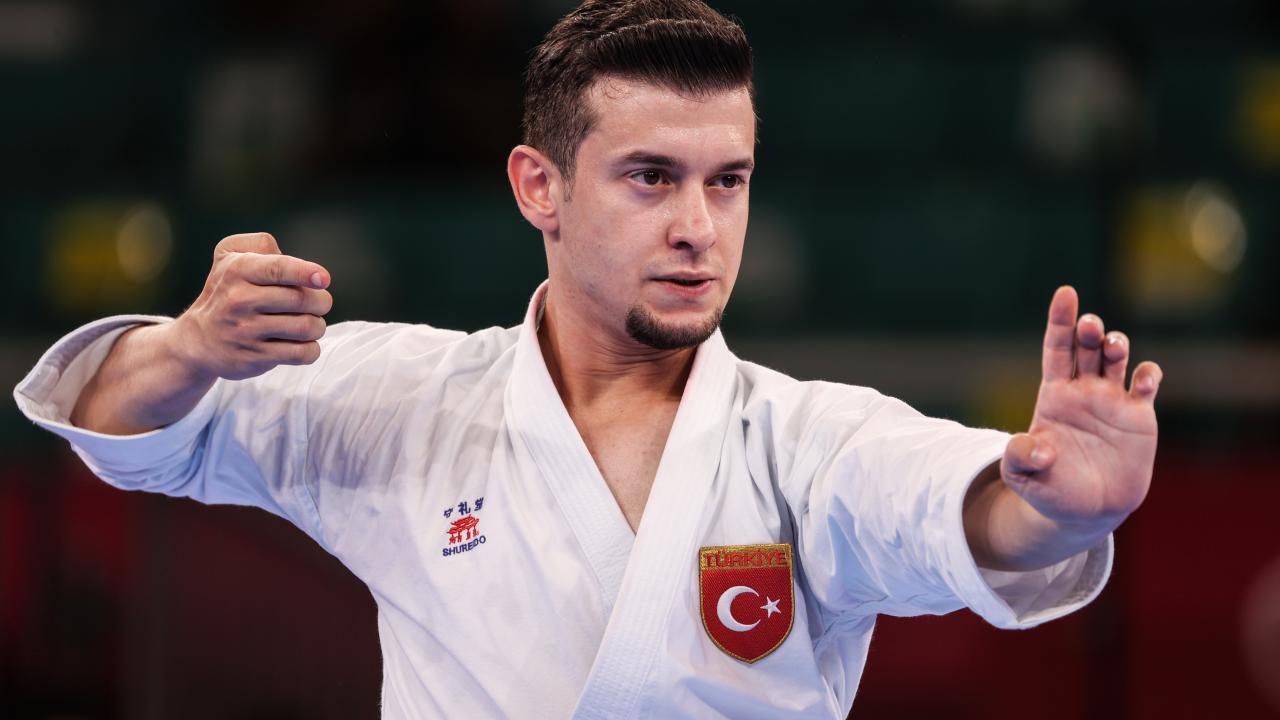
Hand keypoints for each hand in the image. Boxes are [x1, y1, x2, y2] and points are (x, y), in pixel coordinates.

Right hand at [170, 233, 332, 380]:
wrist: (198, 339)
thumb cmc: (227, 290)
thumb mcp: (230, 255)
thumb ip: (260, 245)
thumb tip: (296, 261)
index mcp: (238, 270)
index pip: (278, 268)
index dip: (305, 272)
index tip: (323, 278)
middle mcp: (240, 300)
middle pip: (301, 299)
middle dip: (321, 301)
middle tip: (317, 303)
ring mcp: (246, 331)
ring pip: (306, 327)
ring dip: (317, 325)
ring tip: (309, 323)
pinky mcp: (255, 357)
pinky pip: (301, 353)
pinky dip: (311, 349)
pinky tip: (303, 342)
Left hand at [1000, 286, 1162, 533]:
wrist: (1085, 512)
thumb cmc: (1049, 488)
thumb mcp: (1022, 476)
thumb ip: (1020, 458)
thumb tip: (1039, 449)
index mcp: (1054, 395)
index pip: (1057, 348)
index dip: (1060, 320)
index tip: (1066, 293)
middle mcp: (1084, 391)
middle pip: (1088, 347)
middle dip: (1090, 330)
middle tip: (1090, 326)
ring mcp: (1113, 401)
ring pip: (1117, 360)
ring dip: (1118, 346)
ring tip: (1113, 346)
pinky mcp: (1139, 418)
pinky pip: (1145, 386)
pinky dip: (1148, 375)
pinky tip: (1143, 376)